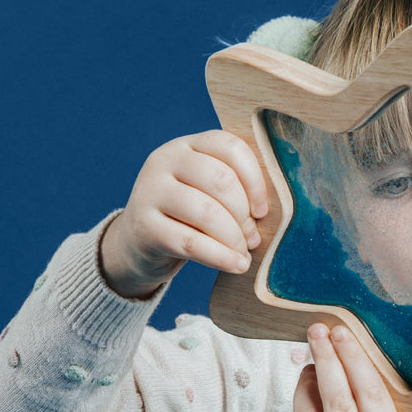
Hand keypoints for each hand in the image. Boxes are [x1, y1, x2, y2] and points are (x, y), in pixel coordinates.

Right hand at [99, 131, 269, 298]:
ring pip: (206, 212)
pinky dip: (220, 257)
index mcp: (187, 145)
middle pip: (220, 180)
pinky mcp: (143, 226)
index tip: (263, 209)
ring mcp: (150, 191)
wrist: (137, 241)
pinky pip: (191, 242)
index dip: (255, 179)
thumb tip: (273, 210)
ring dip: (234, 238)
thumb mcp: (205, 190)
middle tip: (252, 237)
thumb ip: (234, 186)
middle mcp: (164, 160)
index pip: (230, 147)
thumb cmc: (186, 214)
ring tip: (243, 253)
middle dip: (244, 214)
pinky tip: (236, 266)